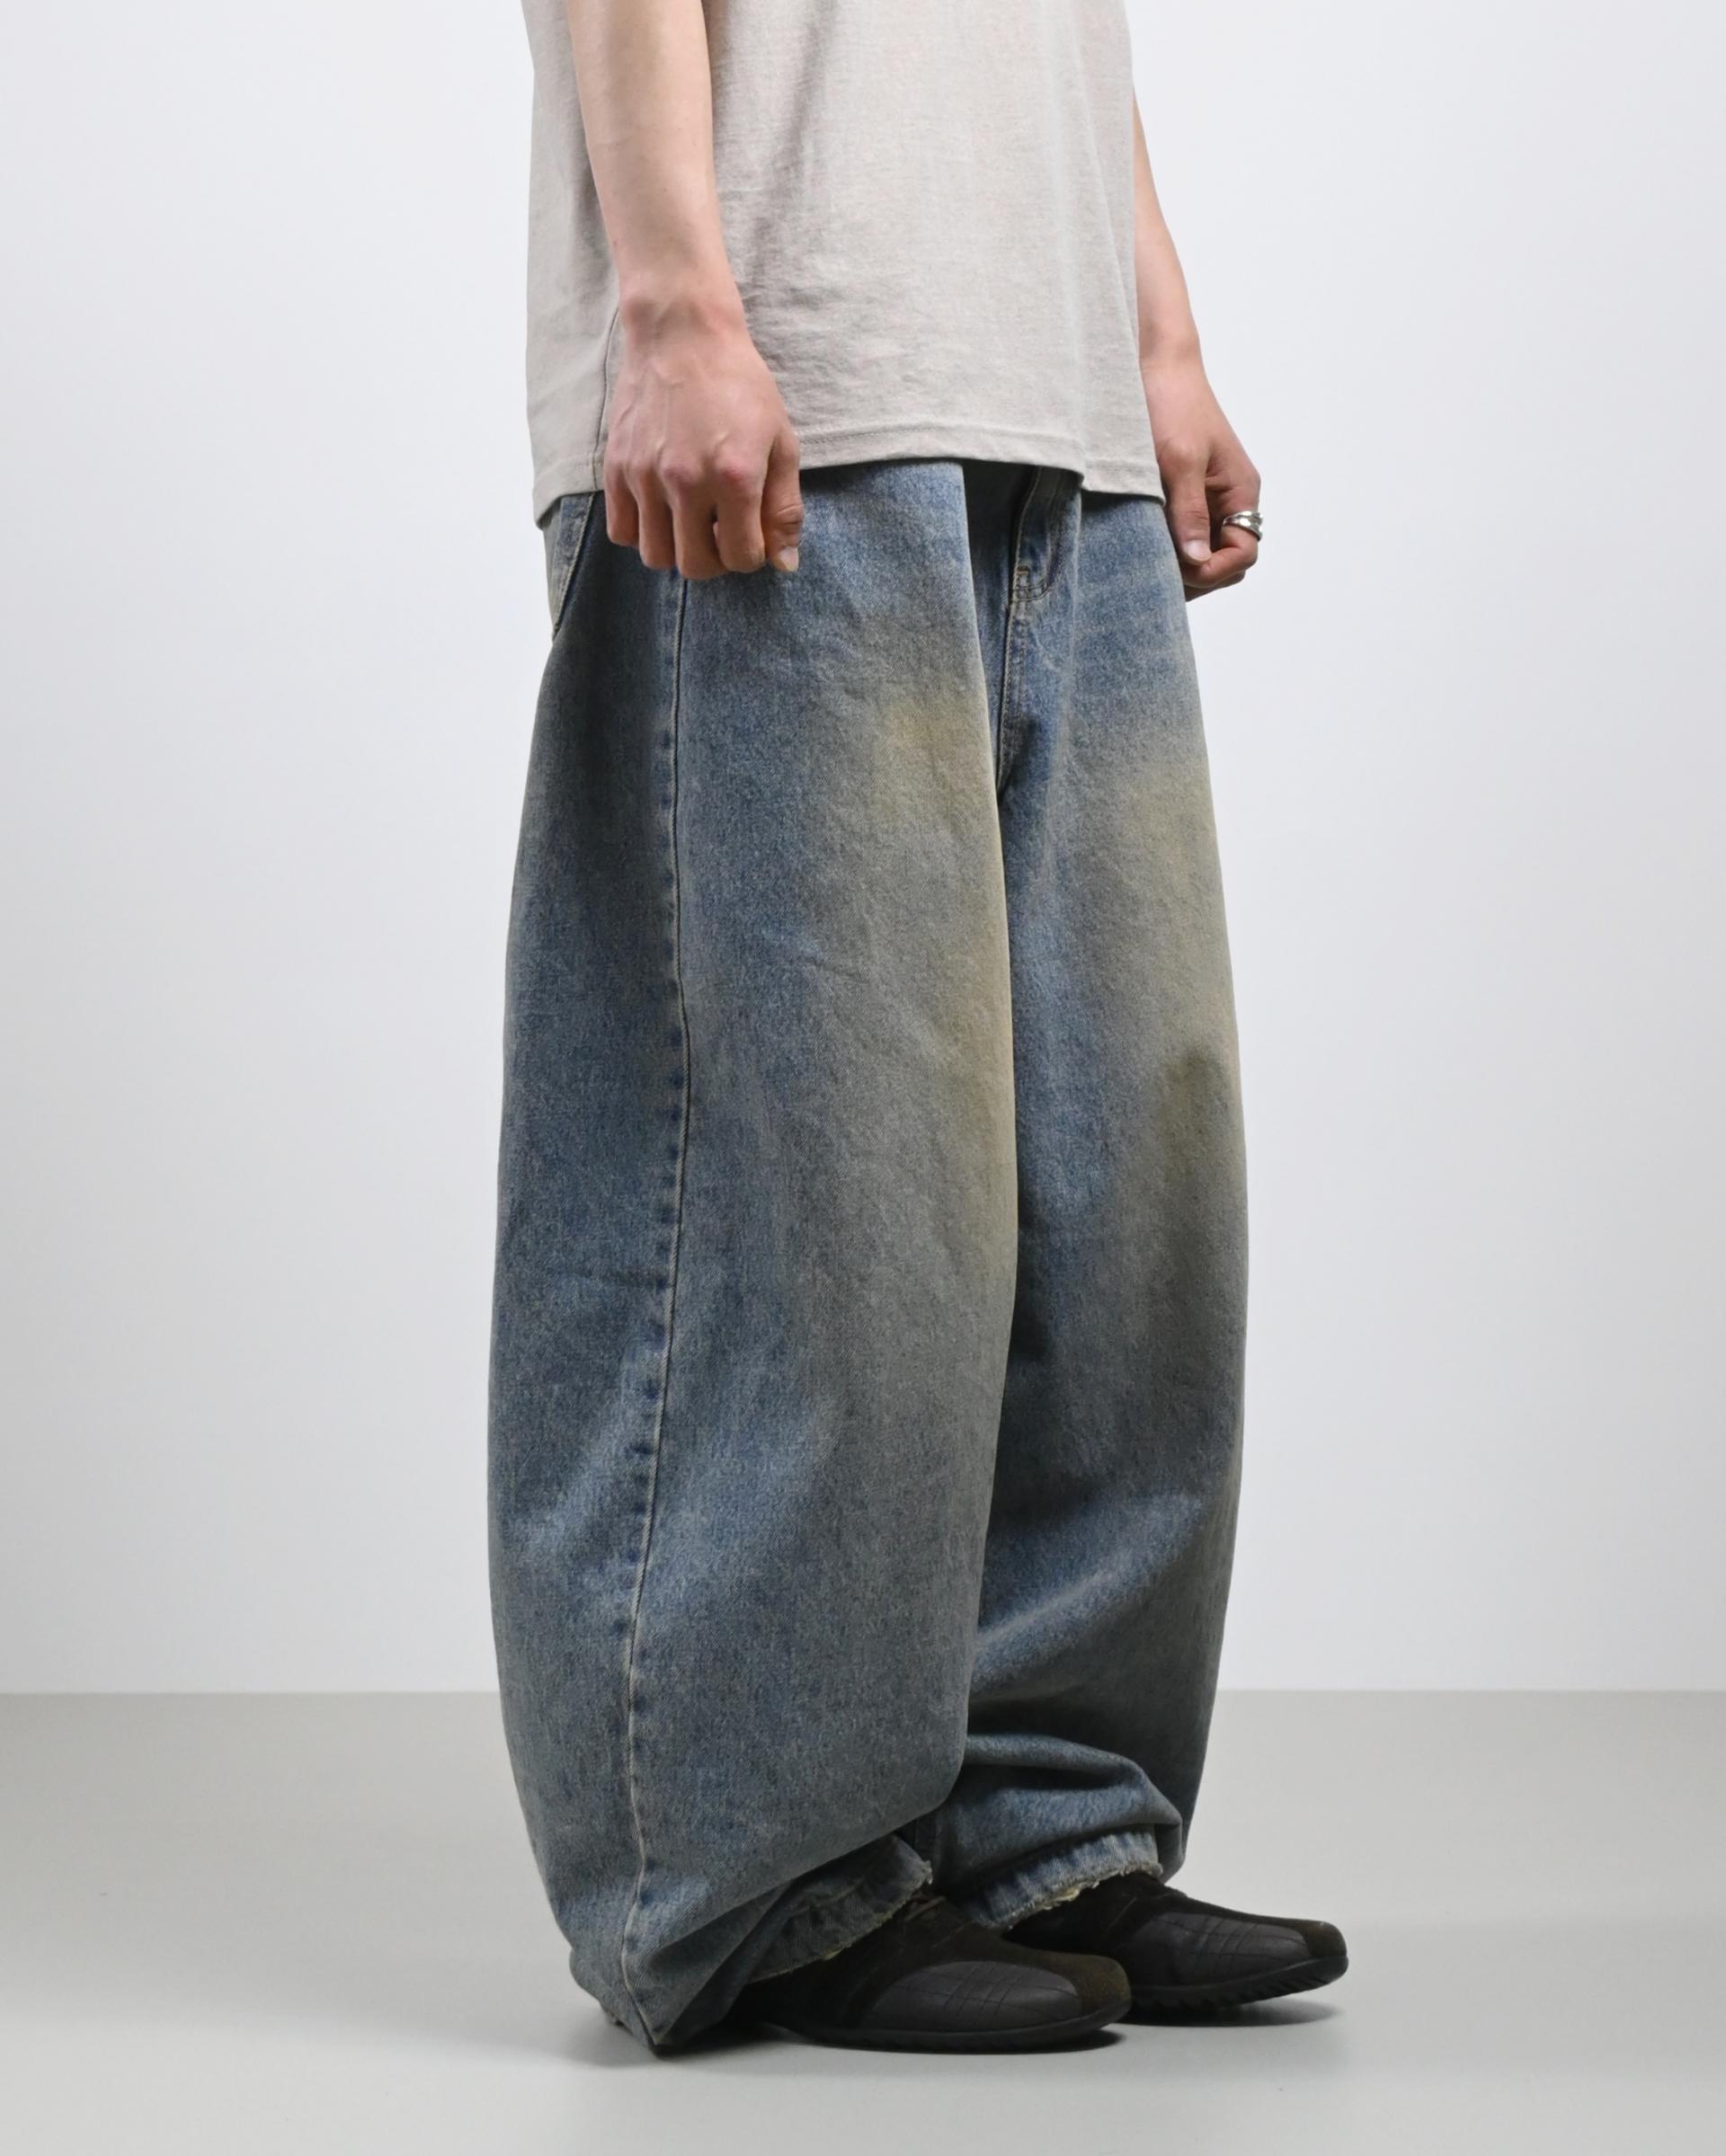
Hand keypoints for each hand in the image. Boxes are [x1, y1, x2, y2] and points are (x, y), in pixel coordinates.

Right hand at [603, 300, 802, 579]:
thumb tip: (785, 563)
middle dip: (716, 560)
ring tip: (691, 523)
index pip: (741, 557)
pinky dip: (643, 533)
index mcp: (734, 476)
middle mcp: (686, 481)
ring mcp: (646, 475)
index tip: (752, 532)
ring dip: (678, 550)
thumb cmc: (739, 385)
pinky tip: (661, 512)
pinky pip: (622, 531)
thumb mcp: (781, 442)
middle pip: (695, 567)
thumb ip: (784, 507)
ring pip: (656, 556)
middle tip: (722, 533)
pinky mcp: (616, 467)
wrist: (682, 335)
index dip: (753, 554)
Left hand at [1141, 353, 1259, 598]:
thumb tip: (1197, 560)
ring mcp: (1207, 502)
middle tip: (1154, 571)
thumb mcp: (1179, 461)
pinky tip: (1141, 545)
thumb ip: (1189, 513)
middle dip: (1195, 575)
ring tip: (1144, 560)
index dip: (1212, 571)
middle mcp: (1229, 502)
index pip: (1242, 555)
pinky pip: (1182, 537)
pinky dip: (1165, 548)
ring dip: (1177, 564)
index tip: (1178, 567)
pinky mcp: (1183, 498)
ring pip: (1201, 554)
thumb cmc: (1171, 404)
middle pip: (1224, 563)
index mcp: (1240, 493)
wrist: (1154, 366)